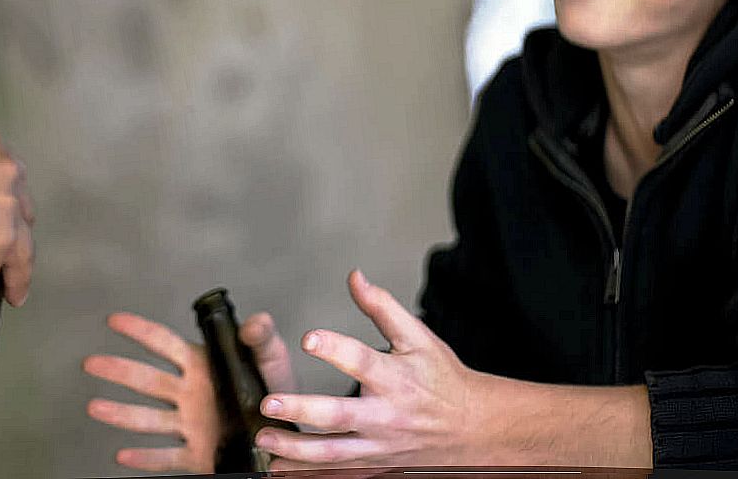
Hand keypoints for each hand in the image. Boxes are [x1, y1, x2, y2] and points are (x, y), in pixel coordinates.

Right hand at [83, 310, 296, 472]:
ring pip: (149, 420)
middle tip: (92, 363)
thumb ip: (263, 339)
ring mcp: (190, 424)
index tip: (115, 320)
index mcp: (203, 367)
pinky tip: (124, 456)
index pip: (166, 344)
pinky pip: (167, 457)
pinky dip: (145, 458)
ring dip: (121, 413)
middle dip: (119, 370)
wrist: (285, 435)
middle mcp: (190, 394)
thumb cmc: (276, 393)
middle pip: (147, 381)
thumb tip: (254, 321)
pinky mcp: (197, 454)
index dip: (140, 331)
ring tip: (95, 408)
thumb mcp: (273, 360)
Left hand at [253, 269, 496, 469]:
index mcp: (396, 378)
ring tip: (264, 439)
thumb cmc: (442, 378)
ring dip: (296, 449)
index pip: (362, 360)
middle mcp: (386, 415)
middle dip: (302, 410)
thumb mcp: (418, 337)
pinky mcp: (377, 464)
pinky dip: (311, 474)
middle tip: (269, 403)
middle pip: (339, 416)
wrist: (473, 426)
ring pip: (334, 453)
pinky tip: (282, 469)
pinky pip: (341, 474)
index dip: (335, 348)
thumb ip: (382, 307)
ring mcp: (380, 446)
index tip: (307, 338)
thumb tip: (354, 277)